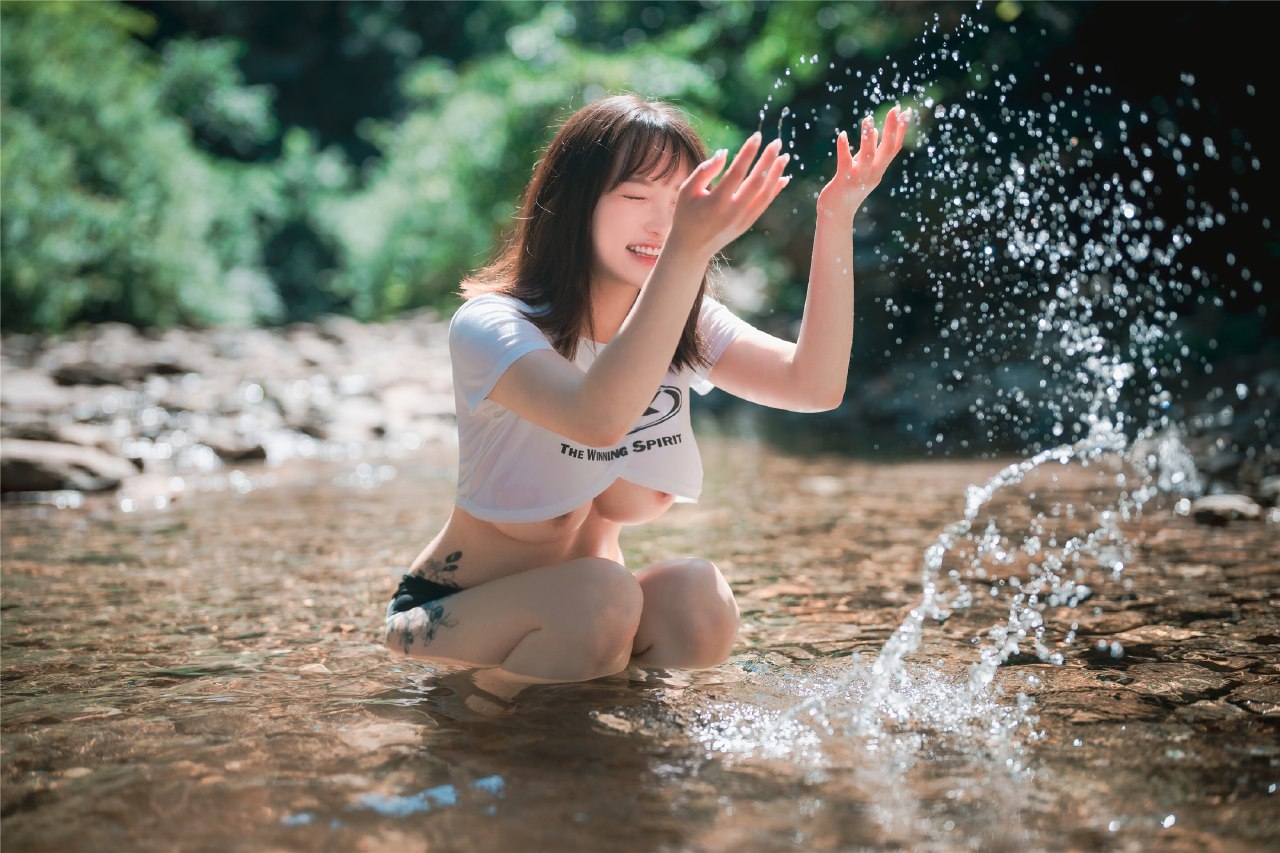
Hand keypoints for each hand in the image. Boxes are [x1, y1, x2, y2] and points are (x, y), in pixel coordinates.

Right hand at [669, 133, 790, 258]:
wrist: (691, 247)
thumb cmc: (686, 214)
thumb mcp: (687, 190)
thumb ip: (704, 170)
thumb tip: (724, 152)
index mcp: (716, 201)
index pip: (737, 172)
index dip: (748, 152)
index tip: (758, 136)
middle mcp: (733, 211)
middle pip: (756, 182)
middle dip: (768, 160)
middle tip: (777, 142)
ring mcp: (742, 220)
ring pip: (765, 193)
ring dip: (776, 174)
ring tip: (784, 156)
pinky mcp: (747, 224)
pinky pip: (765, 204)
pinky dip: (775, 190)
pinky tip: (783, 177)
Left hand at [818, 105, 909, 220]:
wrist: (836, 213)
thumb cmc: (849, 189)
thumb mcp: (863, 169)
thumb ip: (869, 152)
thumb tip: (875, 131)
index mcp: (879, 169)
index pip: (894, 147)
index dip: (901, 130)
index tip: (906, 112)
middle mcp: (873, 173)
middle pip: (887, 150)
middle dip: (892, 129)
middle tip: (895, 110)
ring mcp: (859, 178)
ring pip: (867, 156)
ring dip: (868, 138)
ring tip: (868, 119)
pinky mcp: (843, 181)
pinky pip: (845, 162)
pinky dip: (844, 148)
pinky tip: (843, 135)